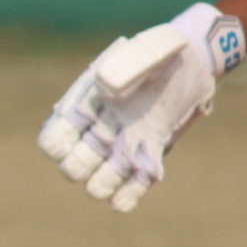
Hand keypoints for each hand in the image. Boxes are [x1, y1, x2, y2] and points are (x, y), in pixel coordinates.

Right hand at [38, 3, 245, 212]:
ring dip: (110, 182)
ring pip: (96, 186)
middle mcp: (95, 133)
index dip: (61, 143)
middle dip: (85, 165)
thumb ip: (125, 65)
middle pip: (71, 169)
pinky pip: (125, 195)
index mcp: (83, 107)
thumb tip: (106, 88)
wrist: (194, 62)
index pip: (52, 142)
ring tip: (135, 161)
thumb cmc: (164, 52)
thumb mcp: (147, 50)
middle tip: (111, 141)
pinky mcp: (144, 163)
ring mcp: (119, 151)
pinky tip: (150, 173)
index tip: (89, 124)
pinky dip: (132, 193)